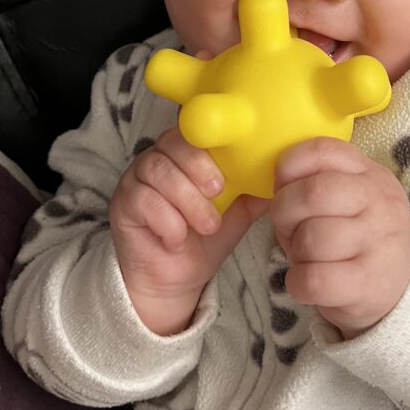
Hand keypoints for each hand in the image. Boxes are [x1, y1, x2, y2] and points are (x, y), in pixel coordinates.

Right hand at [109, 126, 265, 334]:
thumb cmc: (204, 238)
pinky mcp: (123, 204)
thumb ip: (255, 189)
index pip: (193, 130)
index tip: (226, 177)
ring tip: (206, 226)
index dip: (209, 146)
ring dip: (188, 201)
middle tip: (218, 195)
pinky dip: (167, 222)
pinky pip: (144, 200)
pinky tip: (177, 239)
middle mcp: (158, 158)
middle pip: (171, 144)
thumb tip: (285, 173)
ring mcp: (136, 179)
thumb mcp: (238, 211)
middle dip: (198, 171)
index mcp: (186, 153)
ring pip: (158, 171)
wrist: (175, 280)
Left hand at [266, 138, 409, 339]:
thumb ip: (314, 181)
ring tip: (307, 256)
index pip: (323, 151)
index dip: (289, 166)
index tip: (282, 186)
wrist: (400, 285)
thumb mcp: (345, 197)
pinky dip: (297, 282)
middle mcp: (380, 202)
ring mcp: (379, 242)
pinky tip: (306, 280)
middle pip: (313, 193)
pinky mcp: (370, 283)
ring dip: (295, 251)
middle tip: (289, 226)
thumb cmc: (354, 235)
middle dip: (284, 211)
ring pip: (310, 239)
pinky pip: (313, 278)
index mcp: (370, 174)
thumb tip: (276, 184)